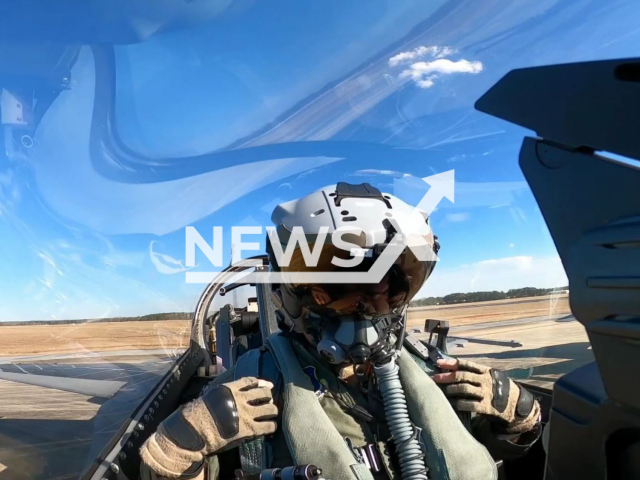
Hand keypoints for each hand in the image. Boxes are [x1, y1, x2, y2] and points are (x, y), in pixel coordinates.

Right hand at [140, 377, 277, 477]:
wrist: (193, 432)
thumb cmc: (197, 414)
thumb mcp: (211, 396)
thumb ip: (225, 393)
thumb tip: (237, 392)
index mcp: (230, 389)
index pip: (251, 381)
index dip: (261, 383)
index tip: (267, 386)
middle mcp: (240, 399)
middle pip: (264, 394)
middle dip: (268, 397)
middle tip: (269, 401)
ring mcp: (245, 414)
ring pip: (270, 409)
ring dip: (273, 411)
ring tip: (272, 414)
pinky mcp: (248, 429)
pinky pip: (267, 426)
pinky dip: (271, 426)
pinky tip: (271, 427)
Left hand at [432, 358, 538, 432]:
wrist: (516, 405)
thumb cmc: (498, 388)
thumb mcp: (490, 376)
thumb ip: (475, 373)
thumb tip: (451, 369)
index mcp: (486, 371)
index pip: (466, 364)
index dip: (451, 363)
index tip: (439, 362)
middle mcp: (486, 380)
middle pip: (463, 376)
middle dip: (447, 376)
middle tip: (435, 378)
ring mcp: (487, 393)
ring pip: (464, 389)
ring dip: (452, 390)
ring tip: (444, 391)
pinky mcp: (488, 407)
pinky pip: (470, 404)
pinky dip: (460, 404)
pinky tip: (454, 404)